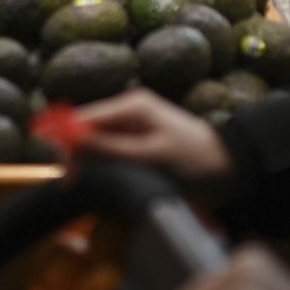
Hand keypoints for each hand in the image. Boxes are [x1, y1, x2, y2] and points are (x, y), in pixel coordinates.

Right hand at [74, 88, 232, 181]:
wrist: (227, 165)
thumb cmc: (196, 157)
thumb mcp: (153, 154)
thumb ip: (114, 147)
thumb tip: (76, 142)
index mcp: (132, 105)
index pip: (86, 117)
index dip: (68, 138)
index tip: (62, 165)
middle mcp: (127, 111)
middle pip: (85, 128)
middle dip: (74, 153)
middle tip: (70, 182)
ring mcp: (130, 126)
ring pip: (93, 141)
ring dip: (85, 161)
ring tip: (79, 184)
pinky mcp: (133, 141)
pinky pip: (105, 150)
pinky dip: (98, 164)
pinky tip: (94, 179)